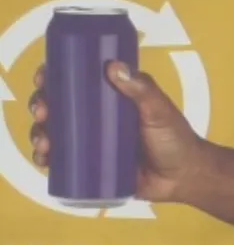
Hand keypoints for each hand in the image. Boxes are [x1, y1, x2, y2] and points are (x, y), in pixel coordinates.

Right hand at [27, 61, 209, 203]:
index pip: (76, 81)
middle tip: (43, 112)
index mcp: (110, 97)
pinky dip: (47, 159)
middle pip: (58, 105)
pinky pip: (61, 160)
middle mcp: (96, 116)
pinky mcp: (89, 165)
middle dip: (41, 105)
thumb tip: (114, 66)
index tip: (43, 76)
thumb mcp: (159, 110)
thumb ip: (143, 90)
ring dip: (40, 133)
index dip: (54, 77)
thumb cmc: (174, 139)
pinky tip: (43, 160)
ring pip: (54, 132)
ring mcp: (91, 141)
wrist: (183, 178)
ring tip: (44, 142)